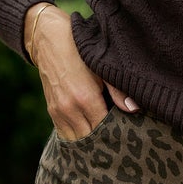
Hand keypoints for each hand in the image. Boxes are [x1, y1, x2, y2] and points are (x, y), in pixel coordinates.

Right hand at [24, 3, 137, 139]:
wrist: (48, 39)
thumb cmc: (80, 49)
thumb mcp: (101, 65)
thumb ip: (117, 90)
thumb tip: (134, 109)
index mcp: (85, 98)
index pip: (105, 130)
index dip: (117, 135)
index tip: (129, 137)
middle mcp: (69, 109)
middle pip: (91, 140)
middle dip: (105, 142)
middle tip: (121, 144)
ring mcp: (58, 112)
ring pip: (77, 141)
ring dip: (90, 143)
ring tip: (106, 143)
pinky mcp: (52, 111)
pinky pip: (66, 134)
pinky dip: (78, 137)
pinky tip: (90, 137)